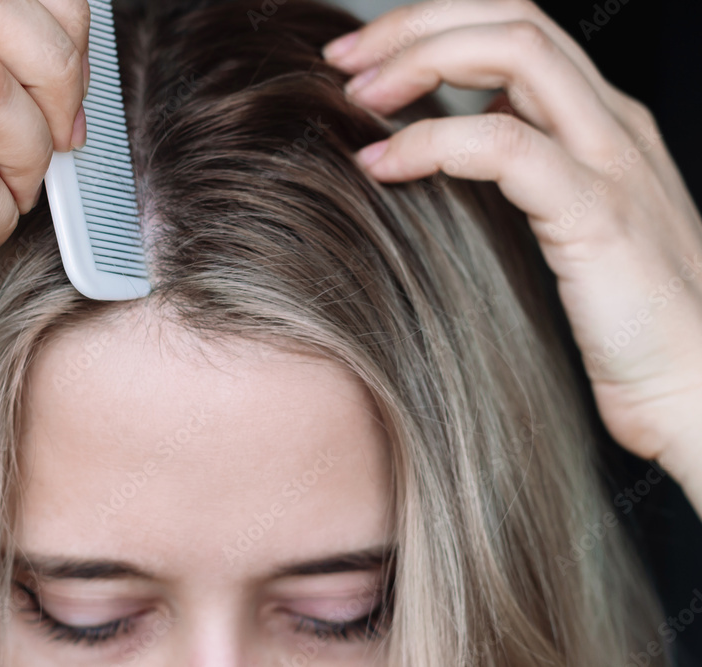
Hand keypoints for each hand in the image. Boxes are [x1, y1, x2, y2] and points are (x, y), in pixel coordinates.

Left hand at [323, 0, 701, 508]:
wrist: (695, 394)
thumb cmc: (621, 329)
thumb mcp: (563, 233)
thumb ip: (517, 184)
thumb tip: (431, 161)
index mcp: (602, 125)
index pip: (518, 30)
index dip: (434, 28)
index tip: (363, 62)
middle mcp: (612, 126)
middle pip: (514, 19)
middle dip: (415, 25)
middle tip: (343, 59)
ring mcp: (612, 163)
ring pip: (517, 53)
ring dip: (420, 61)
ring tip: (355, 96)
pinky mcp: (597, 216)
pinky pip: (506, 147)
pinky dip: (432, 143)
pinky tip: (383, 166)